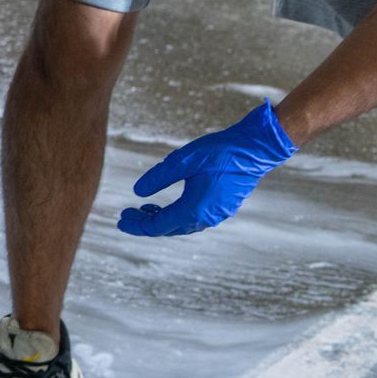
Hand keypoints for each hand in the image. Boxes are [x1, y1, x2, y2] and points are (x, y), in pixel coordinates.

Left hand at [119, 101, 297, 236]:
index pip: (158, 226)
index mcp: (194, 209)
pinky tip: (168, 204)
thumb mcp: (182, 160)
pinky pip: (194, 218)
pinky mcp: (223, 207)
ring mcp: (217, 214)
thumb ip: (158, 177)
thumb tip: (137, 193)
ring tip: (143, 209)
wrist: (255, 149)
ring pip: (182, 224)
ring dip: (161, 219)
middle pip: (169, 228)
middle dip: (145, 223)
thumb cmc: (219, 152)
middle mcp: (206, 217)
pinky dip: (176, 214)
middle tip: (126, 215)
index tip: (120, 221)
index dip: (137, 225)